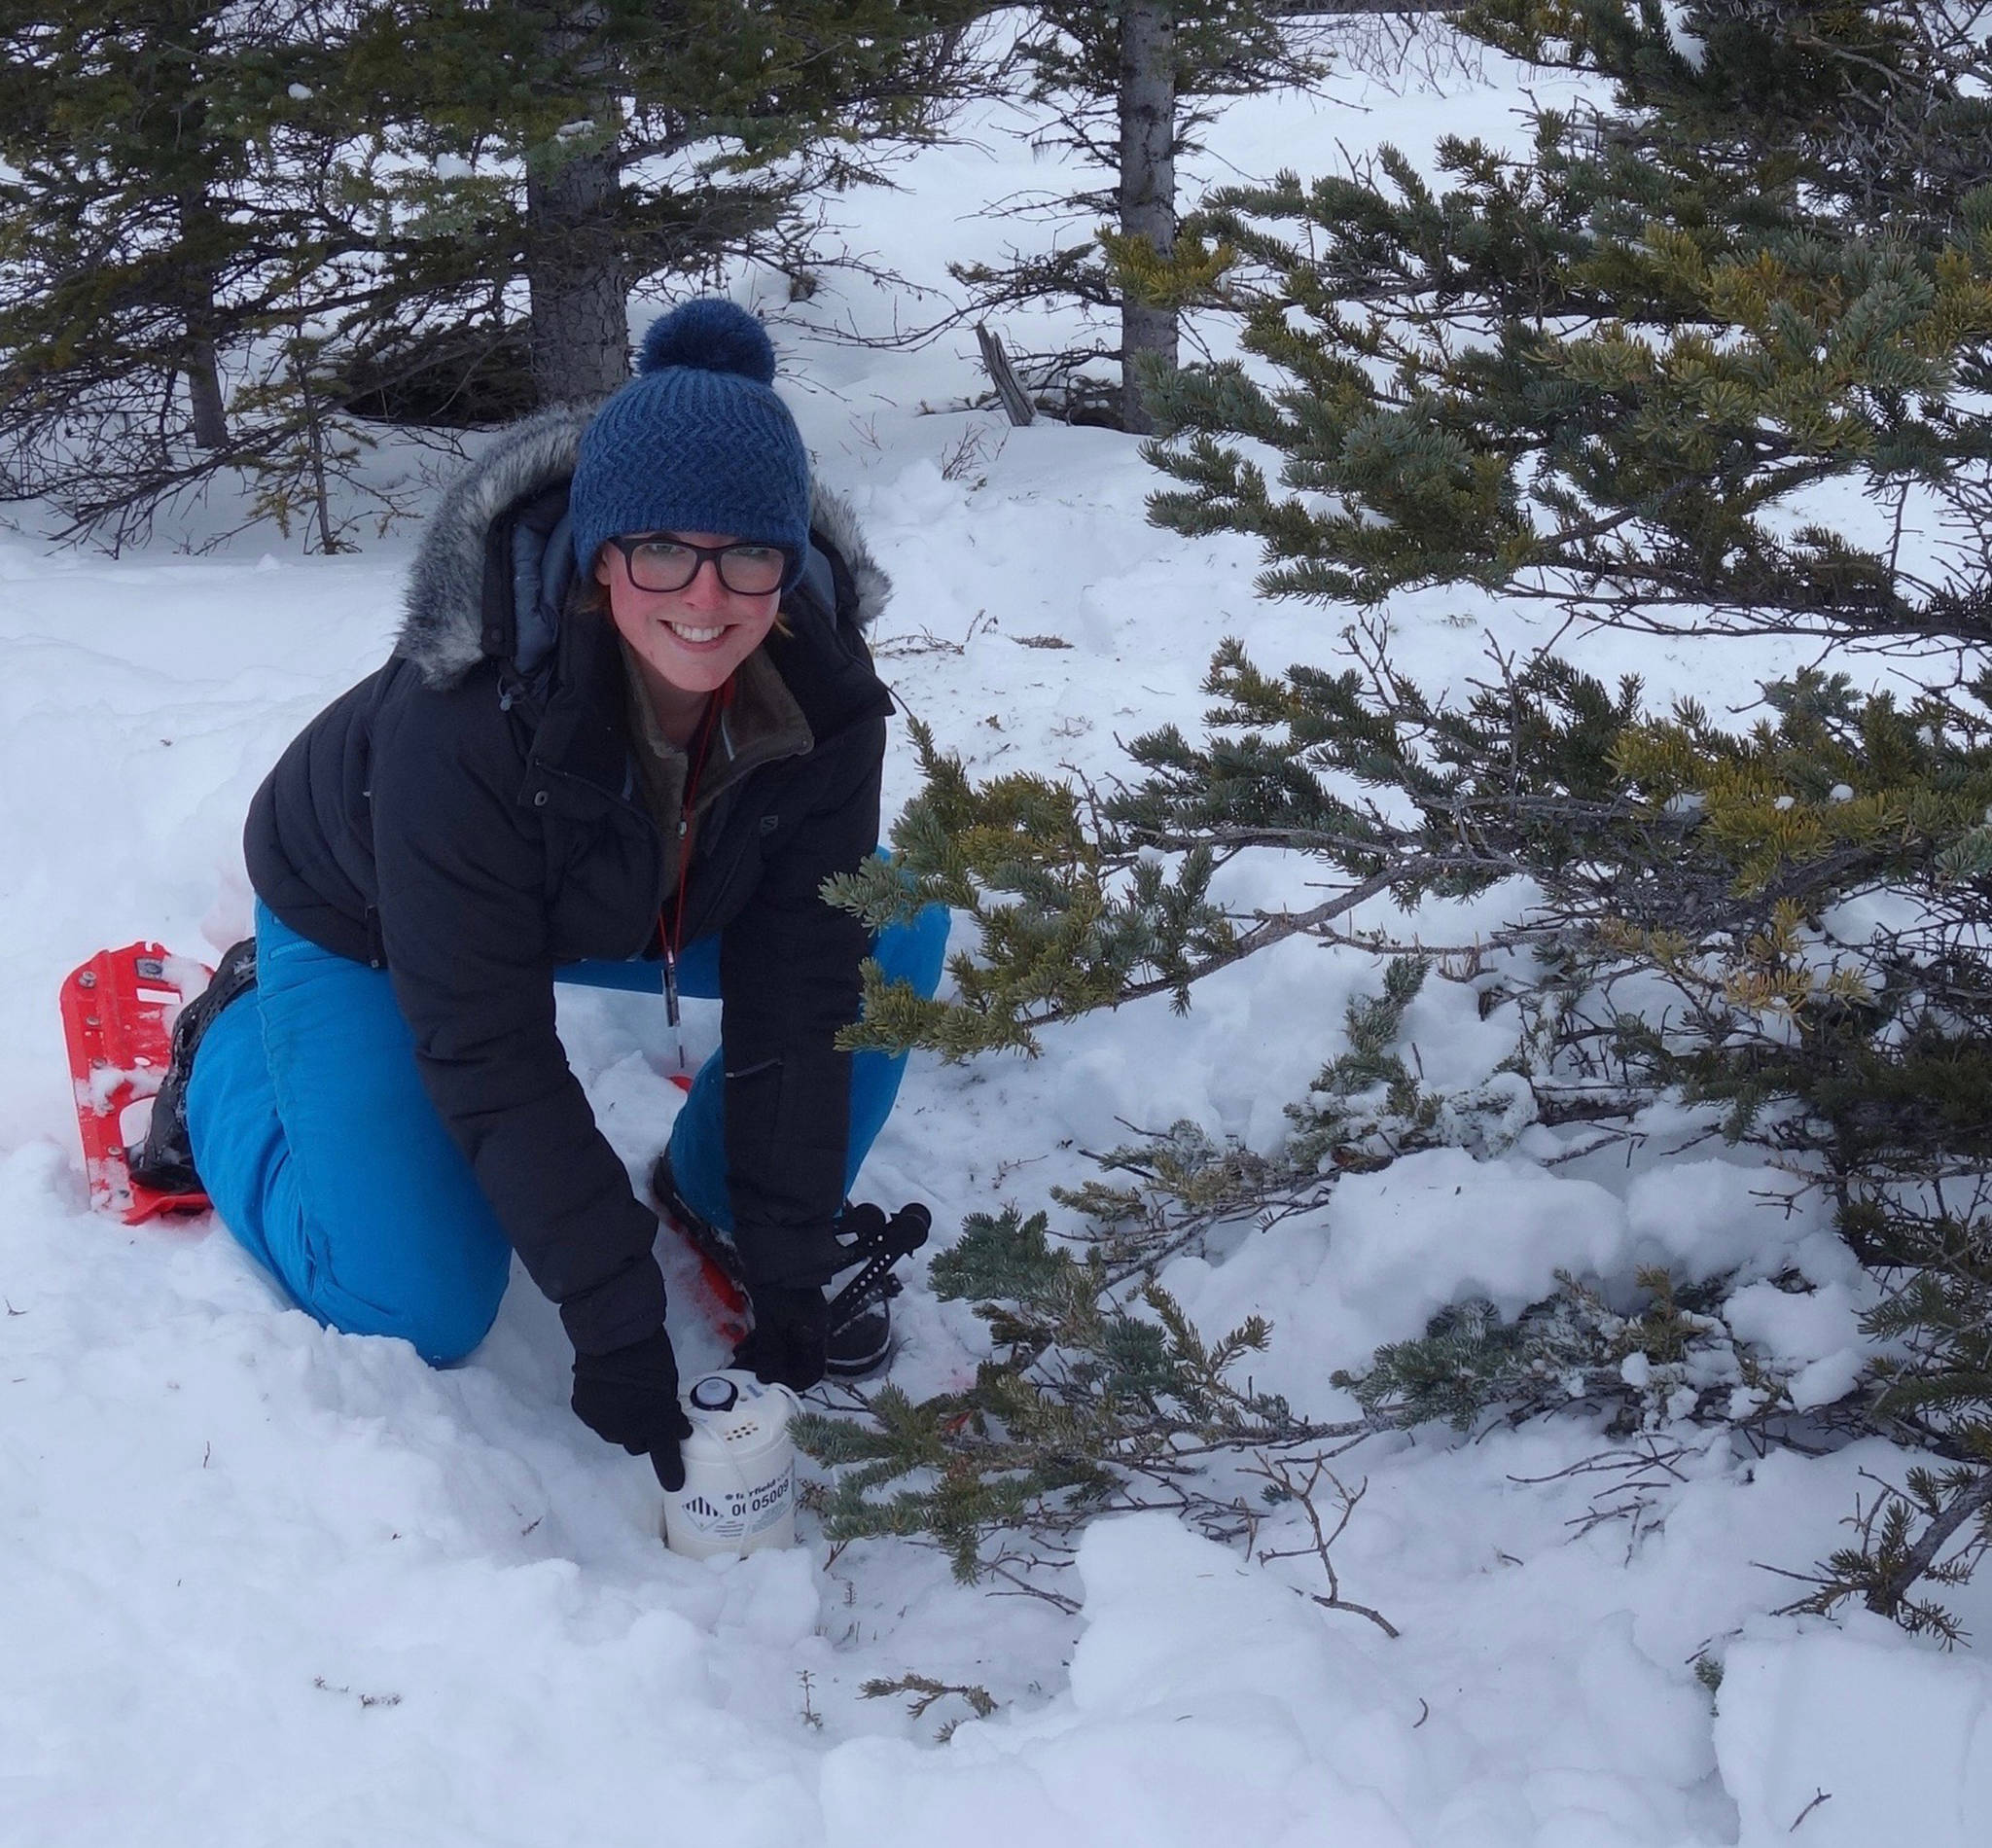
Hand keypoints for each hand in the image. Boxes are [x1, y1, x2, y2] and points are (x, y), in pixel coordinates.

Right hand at [570, 1328, 693, 1490]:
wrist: (612, 1334)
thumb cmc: (651, 1353)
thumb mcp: (669, 1382)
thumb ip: (669, 1410)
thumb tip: (677, 1429)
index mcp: (655, 1421)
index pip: (665, 1454)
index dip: (671, 1472)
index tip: (675, 1485)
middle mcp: (626, 1430)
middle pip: (638, 1444)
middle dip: (645, 1434)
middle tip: (648, 1412)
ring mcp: (601, 1422)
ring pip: (616, 1433)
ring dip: (624, 1423)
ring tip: (626, 1398)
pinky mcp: (583, 1410)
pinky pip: (597, 1419)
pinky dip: (604, 1410)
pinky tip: (607, 1391)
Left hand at [733, 1283, 829, 1391]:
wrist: (777, 1252)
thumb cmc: (778, 1290)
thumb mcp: (771, 1324)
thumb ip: (770, 1354)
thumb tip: (766, 1379)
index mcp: (816, 1335)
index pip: (811, 1372)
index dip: (792, 1383)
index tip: (768, 1385)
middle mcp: (812, 1330)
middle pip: (795, 1361)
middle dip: (770, 1370)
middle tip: (744, 1372)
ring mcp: (801, 1320)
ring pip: (783, 1349)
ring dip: (762, 1357)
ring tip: (738, 1360)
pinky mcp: (789, 1312)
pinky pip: (778, 1336)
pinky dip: (763, 1343)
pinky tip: (743, 1346)